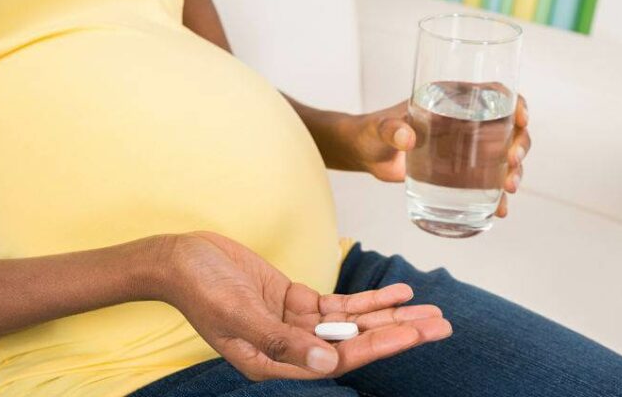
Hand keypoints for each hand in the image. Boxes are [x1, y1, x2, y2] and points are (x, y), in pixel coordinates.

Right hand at [157, 231, 451, 380]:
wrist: (180, 259)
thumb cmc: (200, 288)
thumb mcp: (238, 314)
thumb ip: (281, 340)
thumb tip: (328, 361)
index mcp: (273, 362)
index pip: (336, 359)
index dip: (376, 347)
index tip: (412, 334)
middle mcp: (290, 347)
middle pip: (354, 342)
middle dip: (398, 332)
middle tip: (442, 325)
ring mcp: (294, 323)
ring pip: (352, 323)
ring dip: (390, 315)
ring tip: (430, 309)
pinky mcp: (294, 299)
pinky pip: (338, 303)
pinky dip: (367, 298)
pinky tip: (397, 291)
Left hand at [347, 97, 529, 216]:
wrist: (364, 154)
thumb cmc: (371, 131)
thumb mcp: (379, 128)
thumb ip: (390, 130)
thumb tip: (406, 138)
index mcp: (452, 99)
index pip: (495, 93)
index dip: (516, 103)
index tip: (522, 118)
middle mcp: (465, 121)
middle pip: (509, 127)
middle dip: (520, 145)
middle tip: (512, 163)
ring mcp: (464, 148)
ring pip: (503, 156)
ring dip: (514, 172)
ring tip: (509, 189)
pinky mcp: (458, 172)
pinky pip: (486, 181)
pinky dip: (496, 196)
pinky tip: (501, 210)